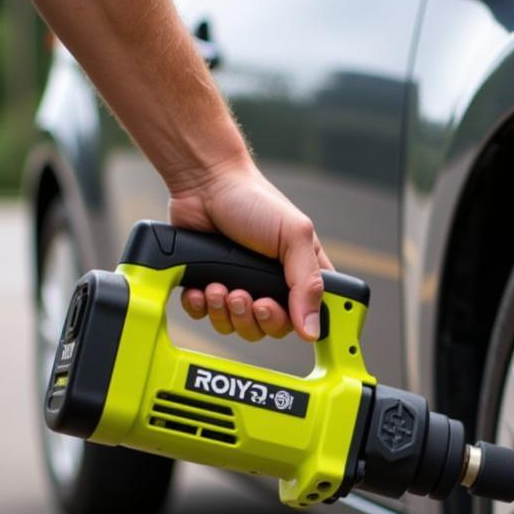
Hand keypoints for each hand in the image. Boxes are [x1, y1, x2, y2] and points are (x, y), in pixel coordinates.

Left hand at [169, 160, 332, 341]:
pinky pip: (206, 317)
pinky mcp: (209, 287)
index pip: (308, 317)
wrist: (204, 183)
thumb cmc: (254, 201)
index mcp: (300, 275)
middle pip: (270, 329)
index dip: (295, 324)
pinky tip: (200, 288)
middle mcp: (272, 286)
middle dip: (254, 318)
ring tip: (219, 287)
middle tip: (245, 297)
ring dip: (226, 313)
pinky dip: (201, 308)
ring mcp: (241, 287)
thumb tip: (313, 331)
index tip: (278, 311)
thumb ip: (308, 283)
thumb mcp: (294, 236)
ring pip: (238, 327)